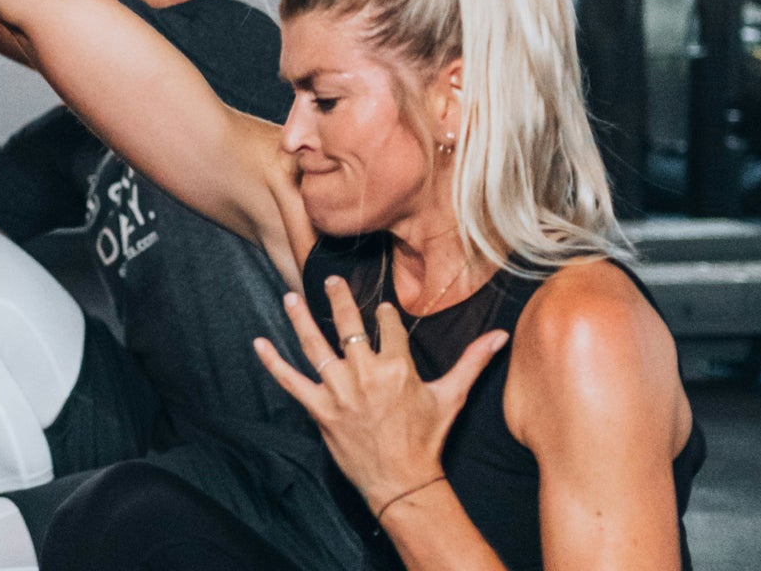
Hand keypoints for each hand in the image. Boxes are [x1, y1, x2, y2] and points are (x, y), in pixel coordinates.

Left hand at [252, 275, 508, 514]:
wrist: (402, 480)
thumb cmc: (427, 438)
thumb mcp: (451, 396)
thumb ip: (473, 361)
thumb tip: (501, 334)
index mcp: (397, 366)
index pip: (387, 326)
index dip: (385, 315)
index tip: (382, 308)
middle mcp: (365, 374)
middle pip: (348, 326)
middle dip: (338, 299)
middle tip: (329, 280)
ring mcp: (339, 391)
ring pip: (314, 346)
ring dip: (300, 319)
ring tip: (290, 296)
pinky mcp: (319, 409)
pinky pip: (290, 381)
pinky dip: (272, 362)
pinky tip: (258, 343)